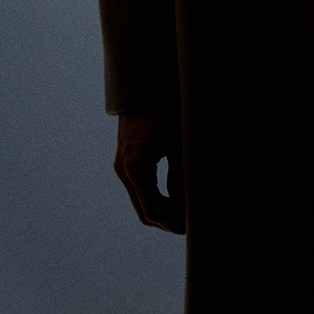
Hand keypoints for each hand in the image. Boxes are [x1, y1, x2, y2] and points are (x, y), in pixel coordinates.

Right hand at [114, 114, 185, 233]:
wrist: (144, 85)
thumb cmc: (166, 110)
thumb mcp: (179, 142)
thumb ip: (182, 175)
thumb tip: (189, 204)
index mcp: (137, 167)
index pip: (153, 210)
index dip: (172, 223)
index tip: (190, 227)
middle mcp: (124, 169)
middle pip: (145, 212)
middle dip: (168, 221)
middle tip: (191, 224)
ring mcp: (122, 165)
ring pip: (141, 202)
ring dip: (163, 210)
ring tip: (186, 211)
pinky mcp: (125, 159)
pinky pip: (139, 188)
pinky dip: (156, 197)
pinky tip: (175, 196)